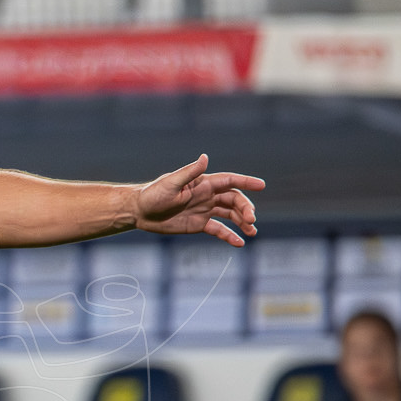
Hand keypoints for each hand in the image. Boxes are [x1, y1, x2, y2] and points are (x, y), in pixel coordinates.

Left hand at [134, 155, 263, 246]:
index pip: (229, 181)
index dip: (246, 182)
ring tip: (252, 231)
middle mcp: (207, 195)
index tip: (261, 185)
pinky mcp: (198, 224)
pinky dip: (229, 235)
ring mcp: (204, 210)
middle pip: (233, 200)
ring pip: (230, 214)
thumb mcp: (171, 183)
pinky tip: (239, 243)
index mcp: (203, 183)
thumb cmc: (152, 194)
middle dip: (245, 208)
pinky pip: (218, 230)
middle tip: (251, 220)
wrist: (139, 212)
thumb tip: (205, 157)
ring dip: (242, 222)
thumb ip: (189, 172)